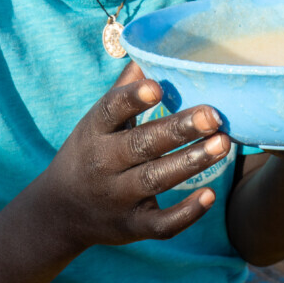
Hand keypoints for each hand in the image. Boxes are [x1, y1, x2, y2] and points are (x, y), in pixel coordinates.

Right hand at [38, 61, 230, 249]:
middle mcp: (103, 164)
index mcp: (94, 132)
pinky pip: (161, 224)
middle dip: (178, 129)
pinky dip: (186, 213)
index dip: (132, 97)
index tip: (157, 87)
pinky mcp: (132, 226)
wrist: (59, 213)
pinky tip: (210, 195)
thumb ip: (122, 93)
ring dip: (191, 161)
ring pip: (156, 179)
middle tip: (213, 115)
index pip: (110, 110)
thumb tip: (145, 56)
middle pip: (142, 144)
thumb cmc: (88, 154)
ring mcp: (117, 197)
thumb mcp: (95, 123)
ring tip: (223, 143)